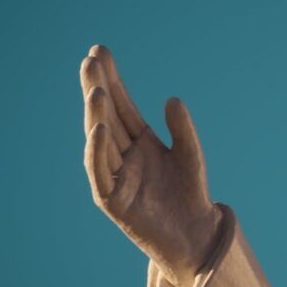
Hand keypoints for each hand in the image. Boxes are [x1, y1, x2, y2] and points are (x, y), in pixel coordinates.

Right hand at [80, 45, 221, 286]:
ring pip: (101, 140)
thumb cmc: (191, 194)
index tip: (100, 51)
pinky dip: (98, 151)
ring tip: (95, 88)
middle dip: (98, 88)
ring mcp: (115, 176)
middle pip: (107, 116)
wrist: (196, 235)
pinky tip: (100, 128)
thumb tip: (171, 99)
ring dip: (97, 115)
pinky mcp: (113, 200)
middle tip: (90, 59)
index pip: (121, 104)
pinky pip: (101, 172)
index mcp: (140, 141)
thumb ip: (183, 129)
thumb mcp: (191, 155)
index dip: (111, 79)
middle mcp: (123, 155)